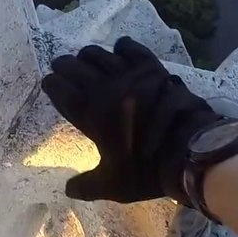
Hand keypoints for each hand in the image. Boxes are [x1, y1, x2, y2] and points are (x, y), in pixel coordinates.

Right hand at [41, 37, 220, 203]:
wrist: (188, 150)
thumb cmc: (146, 168)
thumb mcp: (113, 185)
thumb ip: (87, 185)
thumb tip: (68, 189)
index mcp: (89, 113)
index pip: (61, 90)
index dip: (52, 84)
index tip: (49, 82)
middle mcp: (104, 88)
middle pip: (75, 67)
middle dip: (64, 65)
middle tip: (62, 67)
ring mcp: (128, 74)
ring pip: (99, 54)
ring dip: (88, 56)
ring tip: (86, 59)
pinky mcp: (152, 68)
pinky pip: (131, 49)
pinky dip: (123, 47)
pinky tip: (120, 48)